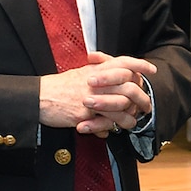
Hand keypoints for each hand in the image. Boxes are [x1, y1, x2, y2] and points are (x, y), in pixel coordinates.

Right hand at [38, 52, 155, 137]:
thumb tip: (113, 76)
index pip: (124, 62)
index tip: (151, 70)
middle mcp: (97, 81)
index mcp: (96, 69)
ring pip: (123, 106)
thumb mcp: (79, 73)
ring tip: (132, 121)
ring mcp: (93, 97)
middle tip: (146, 106)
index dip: (140, 65)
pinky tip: (115, 129)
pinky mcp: (86, 113)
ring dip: (131, 116)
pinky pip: (108, 121)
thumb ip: (98, 73)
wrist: (39, 97)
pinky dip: (114, 126)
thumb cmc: (58, 86)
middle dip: (142, 98)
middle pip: (129, 86)